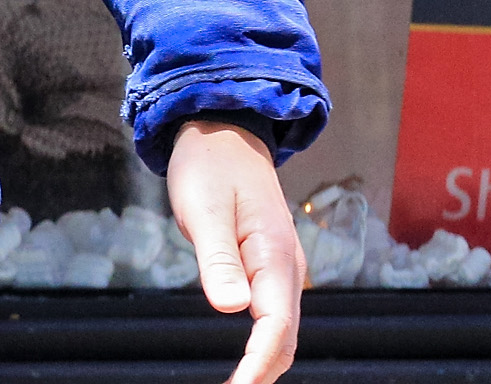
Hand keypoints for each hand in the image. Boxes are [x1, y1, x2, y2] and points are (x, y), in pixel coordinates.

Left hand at [168, 119, 300, 383]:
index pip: (275, 325)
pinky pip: (272, 313)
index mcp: (275, 256)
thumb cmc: (209, 166)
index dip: (259, 363)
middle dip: (264, 371)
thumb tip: (233, 308)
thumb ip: (218, 258)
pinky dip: (262, 342)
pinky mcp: (266, 265)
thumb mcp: (204, 207)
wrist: (222, 131)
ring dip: (265, 361)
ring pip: (280, 328)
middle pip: (284, 335)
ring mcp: (280, 267)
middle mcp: (286, 267)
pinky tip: (245, 358)